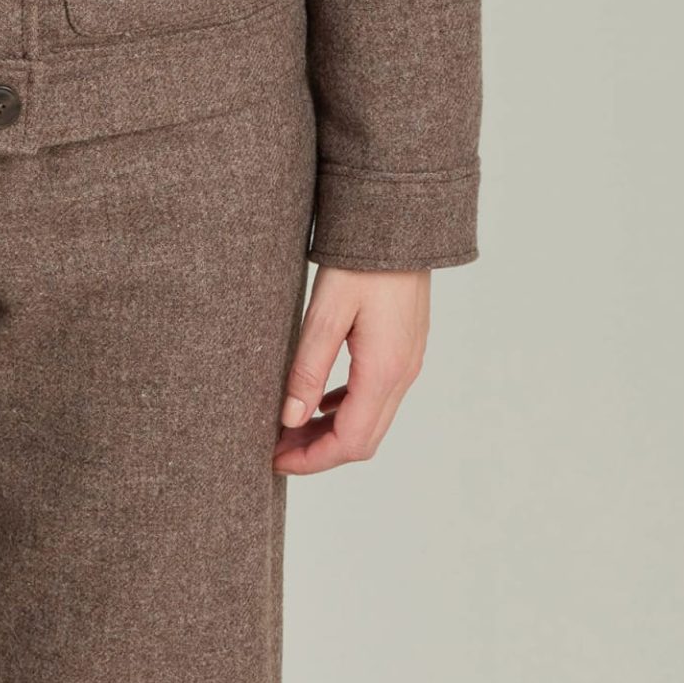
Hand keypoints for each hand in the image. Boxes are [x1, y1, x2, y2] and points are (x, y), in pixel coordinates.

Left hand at [274, 265, 429, 473]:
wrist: (401, 221)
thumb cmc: (361, 261)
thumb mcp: (326, 312)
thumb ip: (307, 369)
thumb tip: (289, 420)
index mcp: (384, 371)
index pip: (350, 442)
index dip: (311, 460)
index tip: (275, 460)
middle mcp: (403, 374)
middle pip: (363, 440)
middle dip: (319, 452)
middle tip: (276, 447)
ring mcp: (408, 362)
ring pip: (371, 420)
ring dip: (332, 432)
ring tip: (290, 427)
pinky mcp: (405, 348)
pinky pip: (377, 395)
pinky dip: (347, 408)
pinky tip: (320, 401)